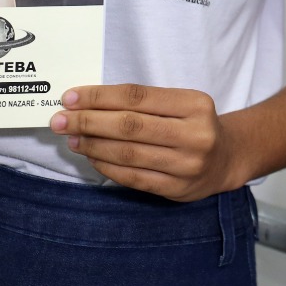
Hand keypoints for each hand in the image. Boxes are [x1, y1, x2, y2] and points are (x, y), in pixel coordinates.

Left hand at [49, 84, 240, 201]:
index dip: (100, 97)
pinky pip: (133, 178)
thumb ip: (143, 102)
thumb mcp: (181, 103)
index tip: (71, 97)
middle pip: (130, 126)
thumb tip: (87, 103)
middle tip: (59, 119)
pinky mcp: (177, 189)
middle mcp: (195, 134)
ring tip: (71, 138)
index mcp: (195, 104)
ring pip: (128, 154)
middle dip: (88, 121)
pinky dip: (106, 166)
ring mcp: (187, 165)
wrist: (226, 158)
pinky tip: (90, 157)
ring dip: (92, 145)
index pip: (138, 97)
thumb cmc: (194, 124)